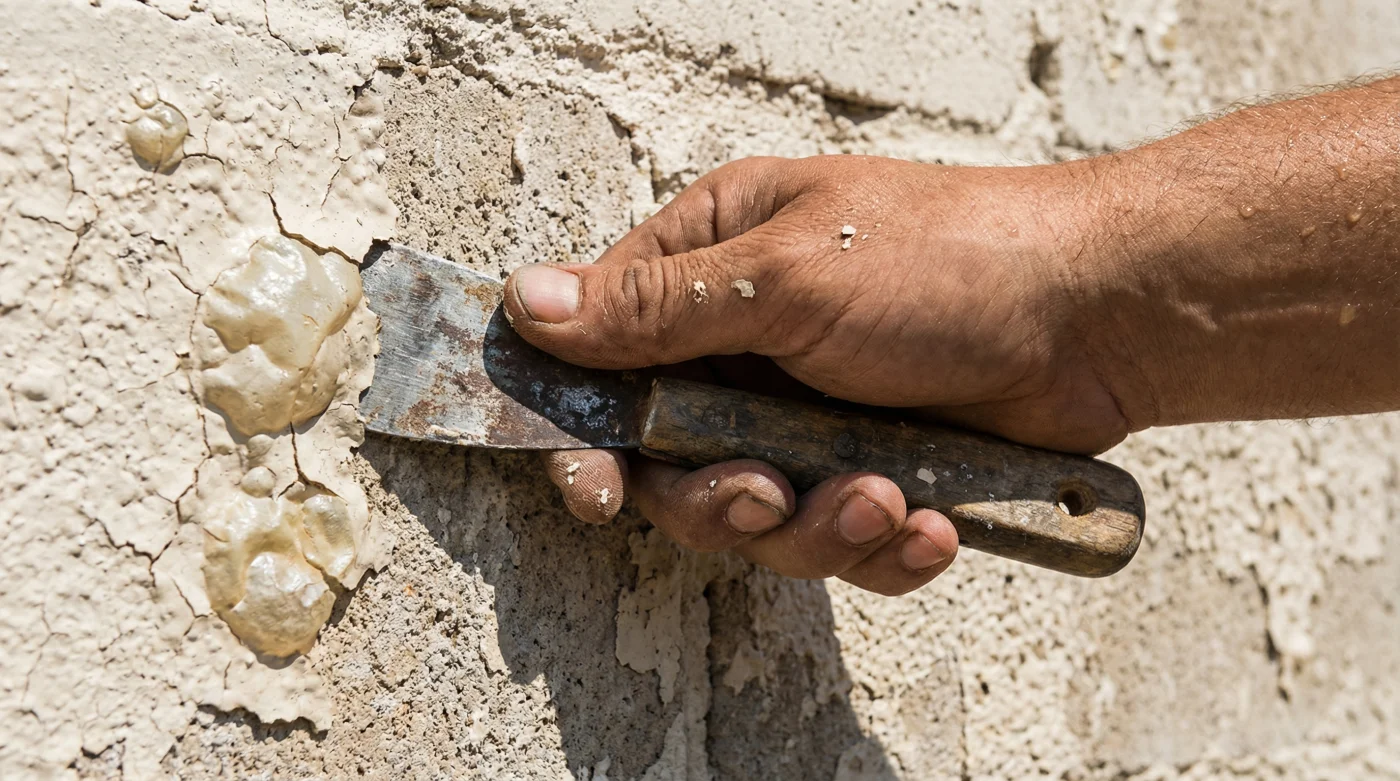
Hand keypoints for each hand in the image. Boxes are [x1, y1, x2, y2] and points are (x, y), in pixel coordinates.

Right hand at [502, 155, 1127, 594]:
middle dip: (720, 498)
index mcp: (710, 262)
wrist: (1098, 316)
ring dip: (810, 528)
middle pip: (668, 463)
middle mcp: (744, 343)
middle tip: (766, 492)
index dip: (585, 429)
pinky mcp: (864, 470)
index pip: (601, 352)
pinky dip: (877, 547)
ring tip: (881, 500)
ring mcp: (804, 413)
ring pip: (750, 516)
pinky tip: (927, 521)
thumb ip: (656, 308)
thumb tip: (527, 305)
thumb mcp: (788, 276)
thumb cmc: (951, 262)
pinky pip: (832, 542)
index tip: (593, 484)